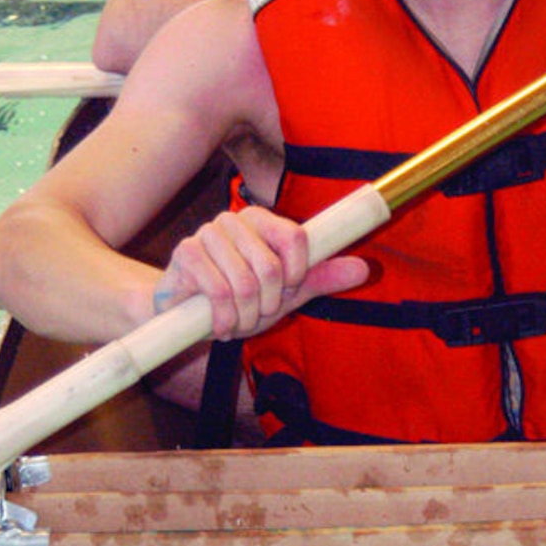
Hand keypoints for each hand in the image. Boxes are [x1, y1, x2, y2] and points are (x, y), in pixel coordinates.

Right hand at [155, 206, 366, 339]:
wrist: (182, 313)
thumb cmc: (237, 298)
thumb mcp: (285, 291)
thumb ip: (321, 277)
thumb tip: (364, 268)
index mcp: (263, 220)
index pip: (296, 238)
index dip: (297, 274)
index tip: (287, 291)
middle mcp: (235, 220)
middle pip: (272, 267)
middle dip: (268, 304)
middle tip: (256, 313)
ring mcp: (208, 234)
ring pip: (245, 284)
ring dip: (245, 316)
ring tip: (237, 321)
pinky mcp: (186, 253)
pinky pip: (218, 292)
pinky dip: (225, 320)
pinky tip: (219, 325)